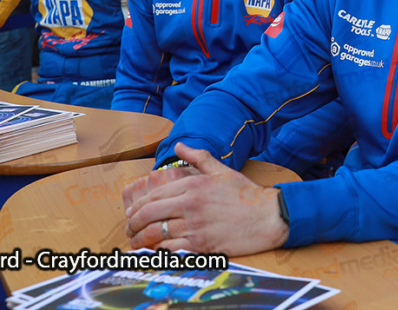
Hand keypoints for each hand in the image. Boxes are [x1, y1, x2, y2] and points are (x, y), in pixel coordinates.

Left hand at [124, 143, 288, 254]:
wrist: (268, 216)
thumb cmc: (246, 194)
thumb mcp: (221, 170)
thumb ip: (198, 157)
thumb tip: (179, 145)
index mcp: (193, 185)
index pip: (155, 195)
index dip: (138, 205)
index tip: (131, 212)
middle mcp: (191, 205)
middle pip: (150, 214)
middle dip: (134, 223)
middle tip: (128, 229)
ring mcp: (196, 226)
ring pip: (158, 233)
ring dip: (141, 239)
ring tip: (135, 242)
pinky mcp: (203, 245)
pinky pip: (172, 250)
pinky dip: (159, 251)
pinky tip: (154, 252)